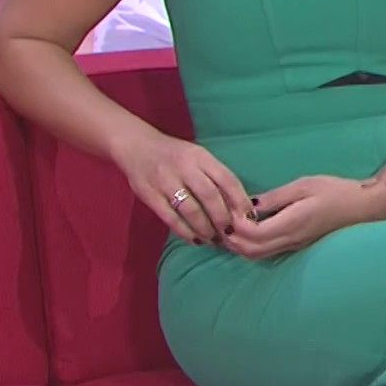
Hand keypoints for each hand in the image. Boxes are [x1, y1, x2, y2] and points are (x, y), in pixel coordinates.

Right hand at [111, 131, 255, 245]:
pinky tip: (195, 239)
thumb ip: (215, 176)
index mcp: (200, 156)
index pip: (227, 179)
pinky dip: (185, 231)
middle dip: (223, 218)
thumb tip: (237, 206)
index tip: (249, 217)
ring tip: (213, 239)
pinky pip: (170, 218)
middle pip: (210, 196)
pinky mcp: (149, 195)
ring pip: (190, 210)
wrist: (136, 146)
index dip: (240, 200)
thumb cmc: (175, 155)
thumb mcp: (198, 156)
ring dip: (205, 228)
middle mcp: (184, 167)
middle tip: (230, 233)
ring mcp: (165, 181)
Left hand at [226, 175, 383, 259]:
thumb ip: (275, 197)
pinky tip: (247, 232)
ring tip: (230, 227)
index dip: (235, 223)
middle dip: (231, 239)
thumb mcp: (305, 185)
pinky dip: (251, 246)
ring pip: (257, 255)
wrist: (365, 207)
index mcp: (292, 223)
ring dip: (239, 245)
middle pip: (250, 250)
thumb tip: (249, 205)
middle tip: (220, 220)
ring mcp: (294, 246)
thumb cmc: (337, 190)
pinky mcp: (297, 246)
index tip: (229, 207)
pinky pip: (267, 252)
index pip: (252, 233)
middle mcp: (290, 240)